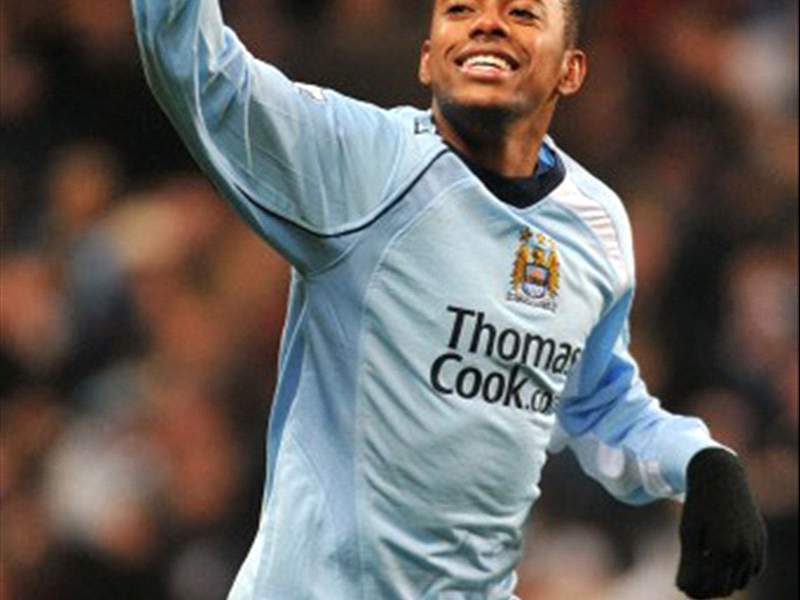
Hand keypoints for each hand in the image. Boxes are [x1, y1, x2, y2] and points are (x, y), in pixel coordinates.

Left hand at [676, 448, 766, 598]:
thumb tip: (683, 589)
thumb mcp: (689, 533)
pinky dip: (736, 570)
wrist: (721, 476)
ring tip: (702, 565)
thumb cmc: (699, 504)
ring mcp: (757, 547)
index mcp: (723, 549)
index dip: (696, 591)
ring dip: (722, 579)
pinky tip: (718, 557)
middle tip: (690, 581)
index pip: (711, 587)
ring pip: (740, 581)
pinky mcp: (761, 542)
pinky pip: (751, 569)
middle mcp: (745, 552)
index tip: (683, 587)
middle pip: (726, 587)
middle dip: (707, 588)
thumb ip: (688, 563)